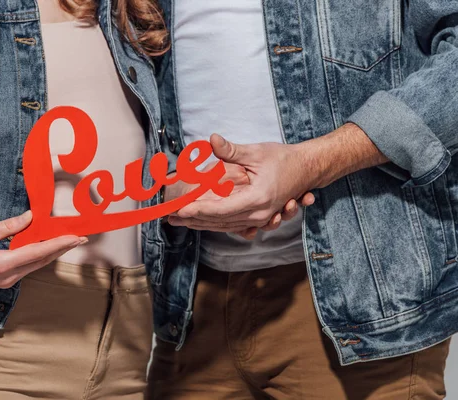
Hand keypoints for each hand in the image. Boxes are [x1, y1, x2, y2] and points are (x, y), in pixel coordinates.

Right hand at [0, 211, 85, 289]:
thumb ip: (8, 226)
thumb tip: (30, 217)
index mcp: (2, 265)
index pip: (37, 253)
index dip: (58, 244)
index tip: (75, 238)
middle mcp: (9, 277)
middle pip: (42, 261)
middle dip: (63, 249)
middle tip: (81, 238)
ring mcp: (8, 282)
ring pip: (37, 265)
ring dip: (53, 253)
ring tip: (69, 241)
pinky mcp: (6, 281)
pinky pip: (29, 267)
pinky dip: (40, 256)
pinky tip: (48, 247)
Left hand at [171, 124, 386, 234]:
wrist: (309, 169)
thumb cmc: (285, 159)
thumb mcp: (257, 152)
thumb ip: (232, 150)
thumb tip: (212, 139)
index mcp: (257, 200)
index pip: (220, 210)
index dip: (197, 211)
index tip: (178, 209)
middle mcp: (258, 215)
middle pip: (219, 222)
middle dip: (193, 220)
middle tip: (170, 217)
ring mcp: (260, 220)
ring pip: (224, 226)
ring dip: (201, 224)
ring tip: (179, 221)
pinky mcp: (259, 219)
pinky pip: (233, 225)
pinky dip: (215, 224)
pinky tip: (200, 223)